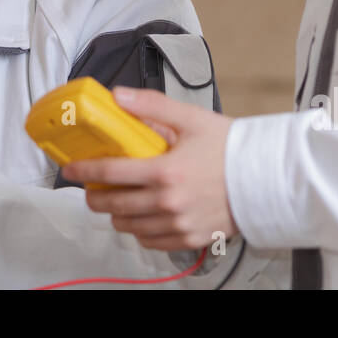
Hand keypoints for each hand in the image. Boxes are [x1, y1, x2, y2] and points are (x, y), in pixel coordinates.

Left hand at [61, 87, 237, 251]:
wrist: (266, 177)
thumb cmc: (230, 147)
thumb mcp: (190, 118)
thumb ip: (151, 106)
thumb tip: (117, 97)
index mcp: (165, 171)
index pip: (109, 174)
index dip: (83, 172)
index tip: (71, 169)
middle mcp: (168, 202)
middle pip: (113, 205)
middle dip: (94, 197)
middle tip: (90, 188)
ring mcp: (178, 224)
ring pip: (128, 226)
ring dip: (116, 214)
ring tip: (116, 201)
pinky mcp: (189, 238)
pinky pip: (150, 241)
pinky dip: (140, 230)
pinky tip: (141, 217)